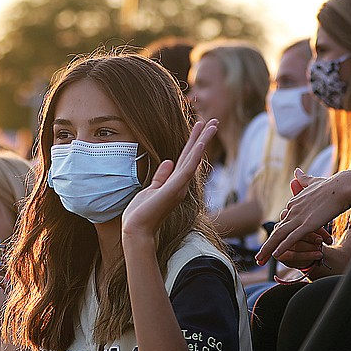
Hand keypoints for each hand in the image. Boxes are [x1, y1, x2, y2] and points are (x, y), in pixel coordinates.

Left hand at [122, 119, 217, 239]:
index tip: (200, 126)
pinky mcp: (173, 189)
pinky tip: (200, 143)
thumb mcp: (151, 190)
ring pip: (193, 159)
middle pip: (193, 155)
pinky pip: (186, 170)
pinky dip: (194, 157)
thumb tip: (168, 161)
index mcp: (175, 182)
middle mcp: (180, 183)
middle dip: (203, 136)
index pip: (186, 157)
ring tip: (212, 125)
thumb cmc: (142, 214)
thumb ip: (161, 176)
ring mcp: (179, 186)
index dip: (193, 141)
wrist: (136, 230)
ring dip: (202, 140)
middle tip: (214, 120)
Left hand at [257, 168, 340, 264]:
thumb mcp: (313, 182)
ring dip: (268, 250)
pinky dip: (283, 246)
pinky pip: (292, 238)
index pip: (283, 222)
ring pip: (279, 236)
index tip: (269, 245)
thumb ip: (303, 180)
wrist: (342, 187)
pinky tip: (276, 255)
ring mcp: (299, 217)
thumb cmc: (332, 186)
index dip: (275, 234)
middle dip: (266, 247)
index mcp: (294, 203)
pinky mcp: (308, 224)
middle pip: (276, 231)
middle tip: (257, 258)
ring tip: (260, 261)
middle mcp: (293, 210)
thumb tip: (296, 171)